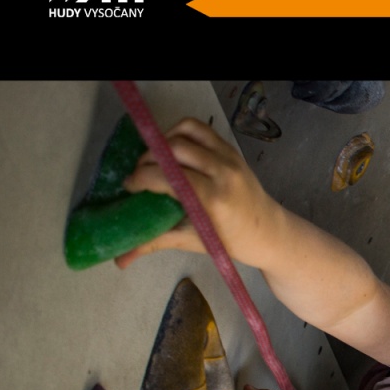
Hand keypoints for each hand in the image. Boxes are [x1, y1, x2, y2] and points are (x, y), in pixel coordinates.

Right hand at [115, 117, 278, 268]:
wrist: (270, 233)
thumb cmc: (232, 243)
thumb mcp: (193, 242)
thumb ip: (155, 243)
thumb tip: (118, 260)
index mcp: (214, 198)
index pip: (169, 176)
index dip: (141, 178)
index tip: (129, 186)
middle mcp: (223, 172)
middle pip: (173, 149)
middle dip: (148, 159)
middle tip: (138, 174)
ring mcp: (229, 157)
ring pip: (185, 131)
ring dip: (163, 141)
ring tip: (154, 160)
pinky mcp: (231, 149)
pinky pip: (200, 129)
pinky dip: (180, 132)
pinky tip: (171, 151)